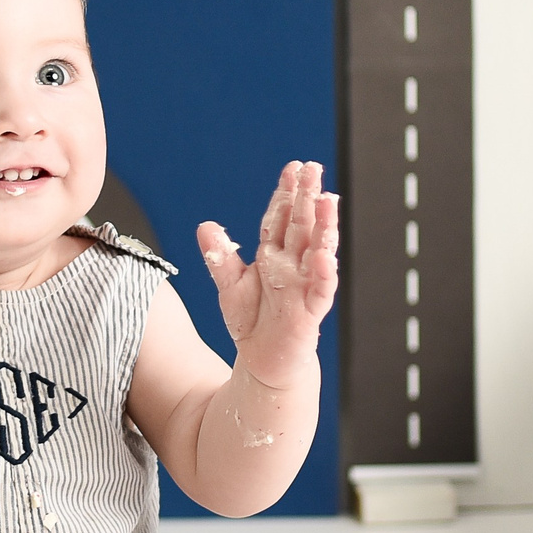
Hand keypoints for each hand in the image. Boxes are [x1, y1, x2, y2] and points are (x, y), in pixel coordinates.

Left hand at [198, 161, 338, 389]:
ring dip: (323, 227)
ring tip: (327, 201)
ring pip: (317, 252)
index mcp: (273, 256)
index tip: (292, 169)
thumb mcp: (229, 287)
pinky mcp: (310, 313)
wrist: (264, 363)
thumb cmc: (252, 324)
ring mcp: (304, 288)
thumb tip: (205, 226)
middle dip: (307, 198)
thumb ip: (219, 257)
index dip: (285, 194)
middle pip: (301, 227)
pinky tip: (326, 257)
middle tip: (313, 169)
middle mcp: (293, 267)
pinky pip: (320, 292)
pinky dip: (323, 276)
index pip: (279, 219)